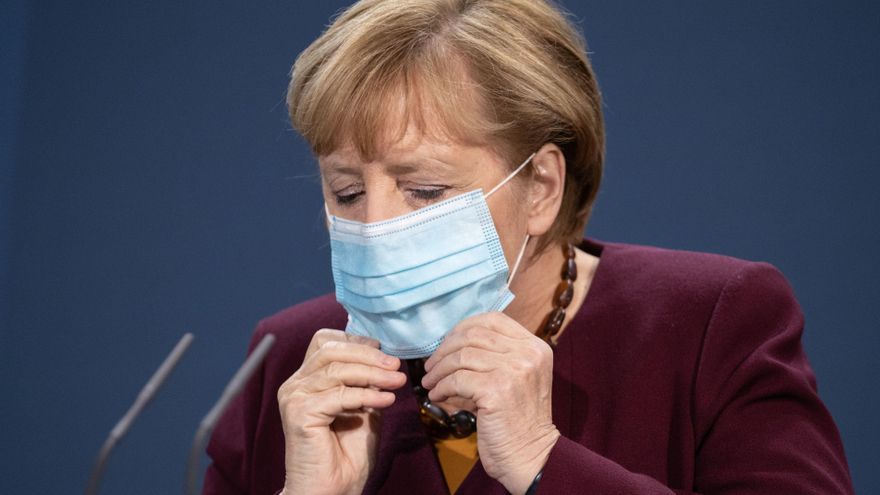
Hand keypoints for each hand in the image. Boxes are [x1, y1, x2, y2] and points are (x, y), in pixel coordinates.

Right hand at [277, 329, 406, 494]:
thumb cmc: (346, 454)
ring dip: (373, 374)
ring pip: (338, 371)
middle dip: (368, 356)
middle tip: (396, 365)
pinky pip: (339, 395)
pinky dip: (367, 395)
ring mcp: (294, 397)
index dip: (355, 342)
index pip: (325, 342)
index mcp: (306, 379)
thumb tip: (385, 360)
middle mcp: (295, 384)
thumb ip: (366, 383)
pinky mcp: (299, 413)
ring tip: (398, 381)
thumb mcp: (363, 407)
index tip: (384, 352)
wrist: (333, 490)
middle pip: (332, 351)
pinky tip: (386, 400)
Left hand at [422, 312, 559, 494]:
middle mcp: (528, 354)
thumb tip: (452, 342)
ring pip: (461, 356)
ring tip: (430, 383)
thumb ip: (494, 356)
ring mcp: (514, 370)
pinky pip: (456, 380)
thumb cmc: (517, 420)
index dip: (463, 328)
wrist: (531, 456)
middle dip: (445, 349)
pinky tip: (436, 396)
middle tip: (430, 366)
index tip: (447, 344)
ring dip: (438, 370)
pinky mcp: (497, 390)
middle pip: (473, 335)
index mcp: (535, 347)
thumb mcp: (515, 378)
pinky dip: (441, 387)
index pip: (493, 320)